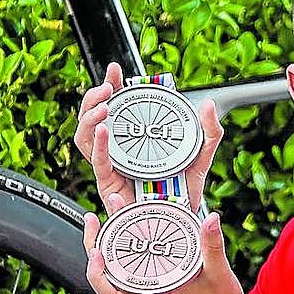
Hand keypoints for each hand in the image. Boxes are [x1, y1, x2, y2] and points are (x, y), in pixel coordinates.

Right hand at [73, 62, 223, 209]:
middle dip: (92, 98)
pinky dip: (98, 146)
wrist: (181, 222)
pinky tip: (103, 131)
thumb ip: (209, 133)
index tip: (115, 71)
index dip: (110, 87)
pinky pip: (98, 164)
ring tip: (104, 106)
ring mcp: (110, 168)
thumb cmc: (183, 193)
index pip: (114, 108)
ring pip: (85, 139)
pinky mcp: (109, 186)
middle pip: (92, 120)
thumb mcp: (200, 158)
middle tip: (107, 87)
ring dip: (89, 118)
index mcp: (133, 140)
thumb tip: (209, 105)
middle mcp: (117, 152)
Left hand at [83, 204, 252, 293]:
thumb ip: (212, 245)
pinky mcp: (158, 288)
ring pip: (118, 271)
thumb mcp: (219, 274)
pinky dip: (127, 253)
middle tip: (93, 219)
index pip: (111, 291)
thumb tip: (210, 220)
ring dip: (109, 247)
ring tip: (107, 220)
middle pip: (107, 275)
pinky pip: (133, 270)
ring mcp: (151, 291)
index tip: (95, 249)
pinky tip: (132, 235)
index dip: (97, 272)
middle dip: (95, 245)